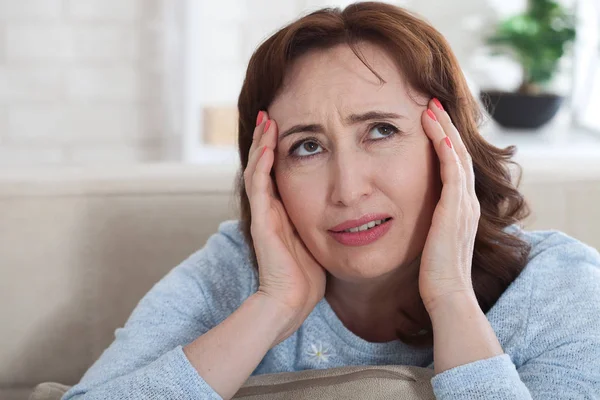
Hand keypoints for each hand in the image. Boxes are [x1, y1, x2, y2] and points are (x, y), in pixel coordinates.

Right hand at [244, 111, 326, 342]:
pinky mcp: (261, 223)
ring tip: (267, 120)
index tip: (287, 128)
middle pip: (263, 165)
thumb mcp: (318, 240)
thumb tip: (343, 208)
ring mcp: (264, 215)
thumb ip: (322, 221)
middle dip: (267, 139)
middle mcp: (270, 209)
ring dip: (262, 144)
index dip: (279, 149)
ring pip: (257, 170)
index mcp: (283, 211)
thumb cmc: (308, 277)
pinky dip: (262, 165)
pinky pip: (259, 187)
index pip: (277, 172)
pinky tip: (268, 146)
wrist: (291, 302)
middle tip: (271, 114)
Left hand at [418, 99, 479, 313]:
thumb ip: (428, 222)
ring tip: (432, 108)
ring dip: (445, 130)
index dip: (445, 139)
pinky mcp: (455, 210)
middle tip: (433, 103)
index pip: (455, 164)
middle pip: (459, 152)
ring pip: (457, 156)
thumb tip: (409, 212)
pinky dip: (446, 150)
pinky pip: (452, 172)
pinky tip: (436, 133)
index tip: (431, 121)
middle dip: (446, 126)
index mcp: (461, 207)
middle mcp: (467, 201)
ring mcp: (464, 204)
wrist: (446, 293)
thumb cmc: (434, 272)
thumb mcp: (431, 239)